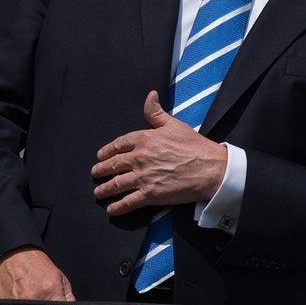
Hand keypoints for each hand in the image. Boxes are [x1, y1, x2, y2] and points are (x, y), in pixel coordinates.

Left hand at [91, 90, 226, 216]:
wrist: (210, 168)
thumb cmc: (194, 145)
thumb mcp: (173, 124)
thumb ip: (156, 112)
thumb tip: (150, 95)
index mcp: (143, 139)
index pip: (117, 145)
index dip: (106, 152)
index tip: (100, 156)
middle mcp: (139, 158)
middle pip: (113, 165)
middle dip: (101, 171)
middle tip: (95, 173)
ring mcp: (143, 177)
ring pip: (116, 184)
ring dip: (104, 189)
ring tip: (98, 192)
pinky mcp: (150, 194)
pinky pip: (128, 202)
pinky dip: (117, 207)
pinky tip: (110, 209)